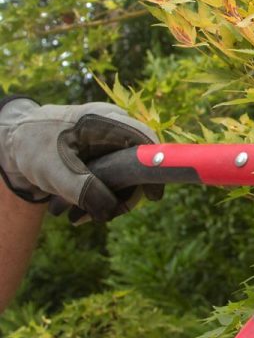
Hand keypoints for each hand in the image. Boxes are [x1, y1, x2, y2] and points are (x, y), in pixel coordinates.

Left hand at [0, 97, 162, 222]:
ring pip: (126, 175)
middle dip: (123, 194)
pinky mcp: (103, 156)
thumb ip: (84, 190)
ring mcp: (109, 143)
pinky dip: (99, 196)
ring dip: (106, 200)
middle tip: (103, 216)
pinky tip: (77, 211)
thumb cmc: (32, 146)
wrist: (11, 141)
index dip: (156, 166)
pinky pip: (113, 179)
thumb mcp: (55, 171)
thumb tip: (109, 211)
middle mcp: (114, 129)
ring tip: (76, 216)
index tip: (154, 196)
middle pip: (138, 164)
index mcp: (105, 120)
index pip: (145, 140)